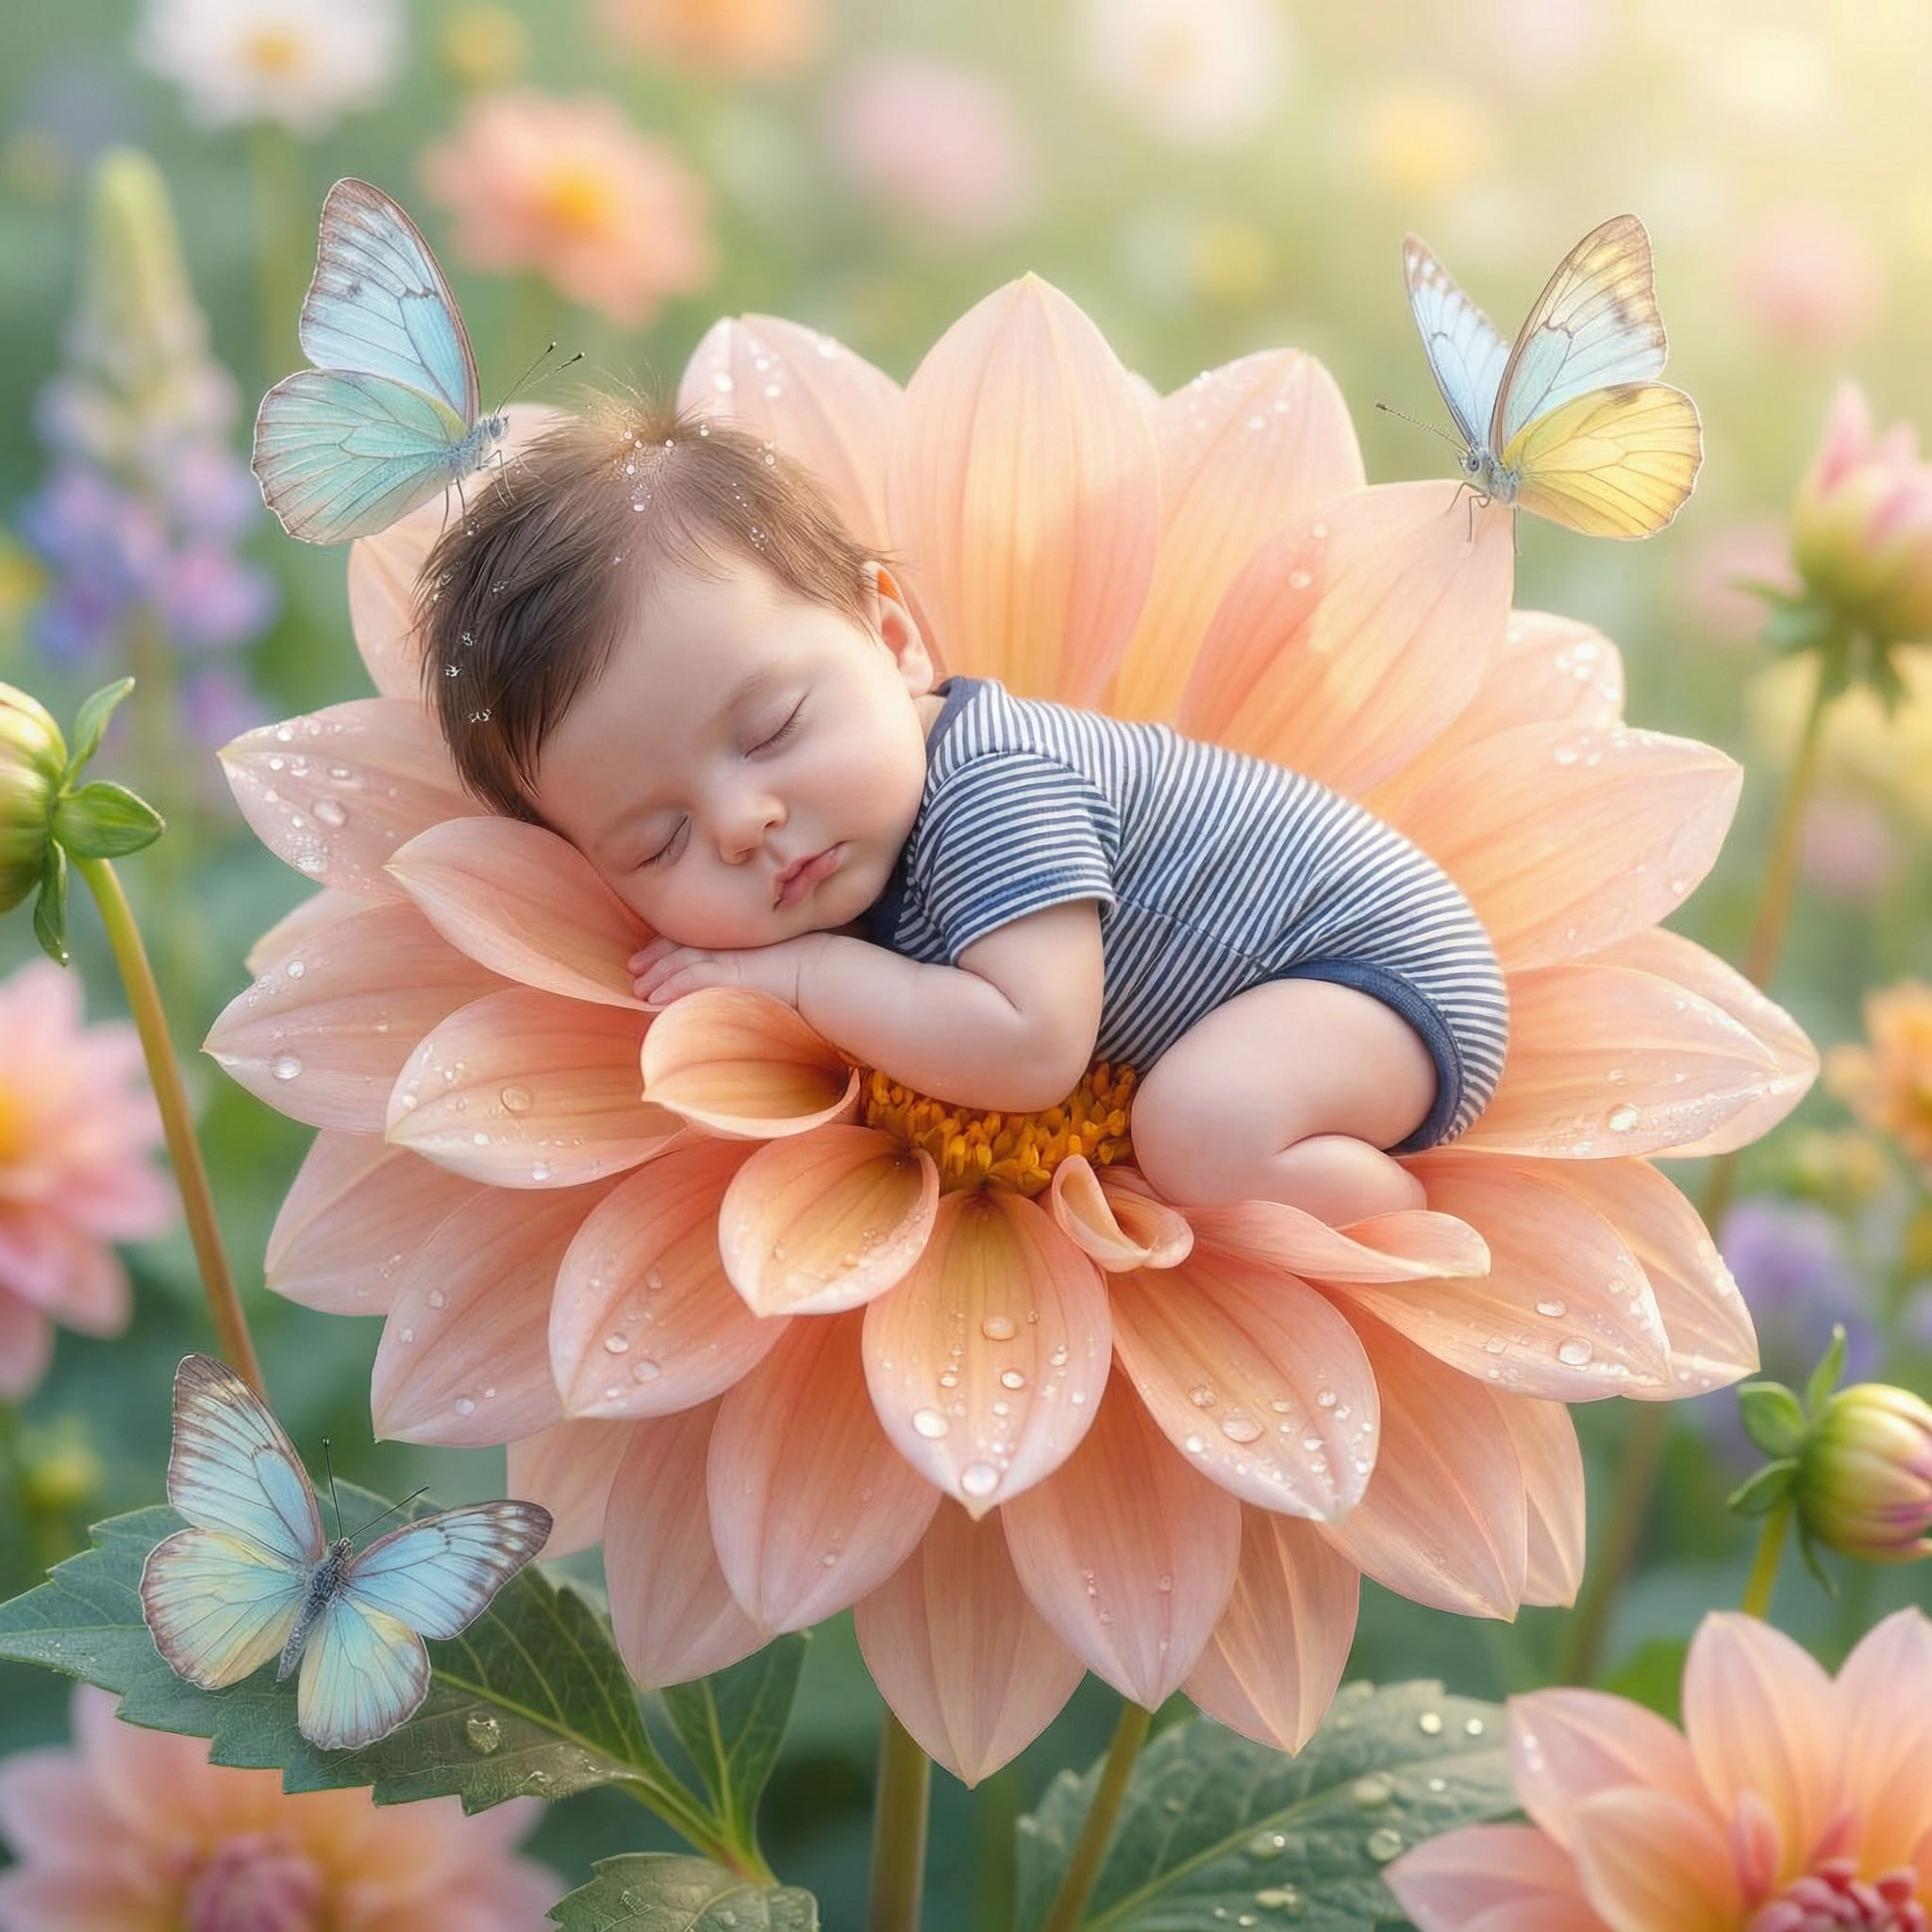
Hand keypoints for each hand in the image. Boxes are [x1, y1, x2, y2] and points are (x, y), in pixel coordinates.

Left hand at [629, 934, 817, 1008]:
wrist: (822, 972)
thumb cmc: (803, 970)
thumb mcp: (769, 963)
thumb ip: (751, 967)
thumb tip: (743, 979)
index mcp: (735, 939)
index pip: (694, 937)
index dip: (668, 944)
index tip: (648, 952)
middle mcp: (729, 944)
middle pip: (682, 945)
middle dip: (654, 956)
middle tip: (633, 967)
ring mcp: (729, 957)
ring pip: (682, 961)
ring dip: (657, 975)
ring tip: (638, 988)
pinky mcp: (732, 974)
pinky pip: (695, 977)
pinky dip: (672, 986)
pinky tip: (655, 998)